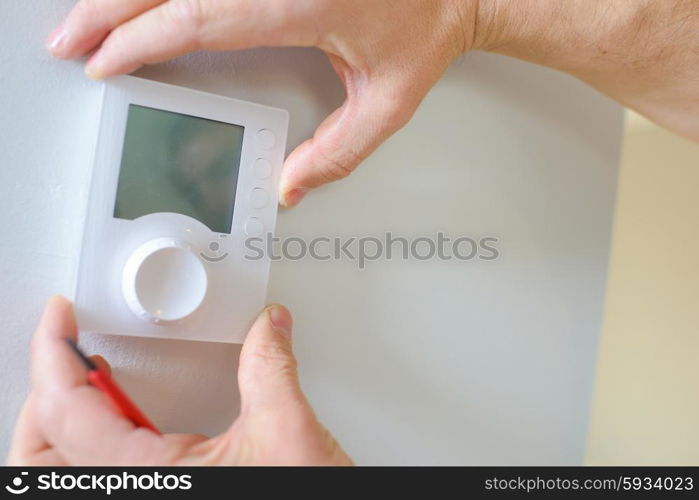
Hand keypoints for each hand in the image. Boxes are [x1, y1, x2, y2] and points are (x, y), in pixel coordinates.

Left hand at [7, 297, 351, 464]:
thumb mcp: (287, 434)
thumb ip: (269, 368)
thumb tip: (268, 327)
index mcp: (149, 480)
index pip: (68, 411)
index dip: (53, 354)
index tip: (59, 318)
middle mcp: (135, 495)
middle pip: (39, 454)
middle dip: (45, 391)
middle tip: (64, 346)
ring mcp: (146, 499)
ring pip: (61, 469)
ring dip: (62, 418)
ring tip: (83, 375)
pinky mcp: (167, 497)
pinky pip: (100, 471)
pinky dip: (93, 436)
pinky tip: (119, 413)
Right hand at [45, 0, 476, 206]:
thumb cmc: (426, 31)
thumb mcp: (389, 105)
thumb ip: (338, 153)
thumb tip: (290, 187)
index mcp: (301, 0)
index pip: (198, 17)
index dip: (141, 40)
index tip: (106, 62)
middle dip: (109, 12)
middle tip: (70, 41)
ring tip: (89, 21)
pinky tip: (144, 1)